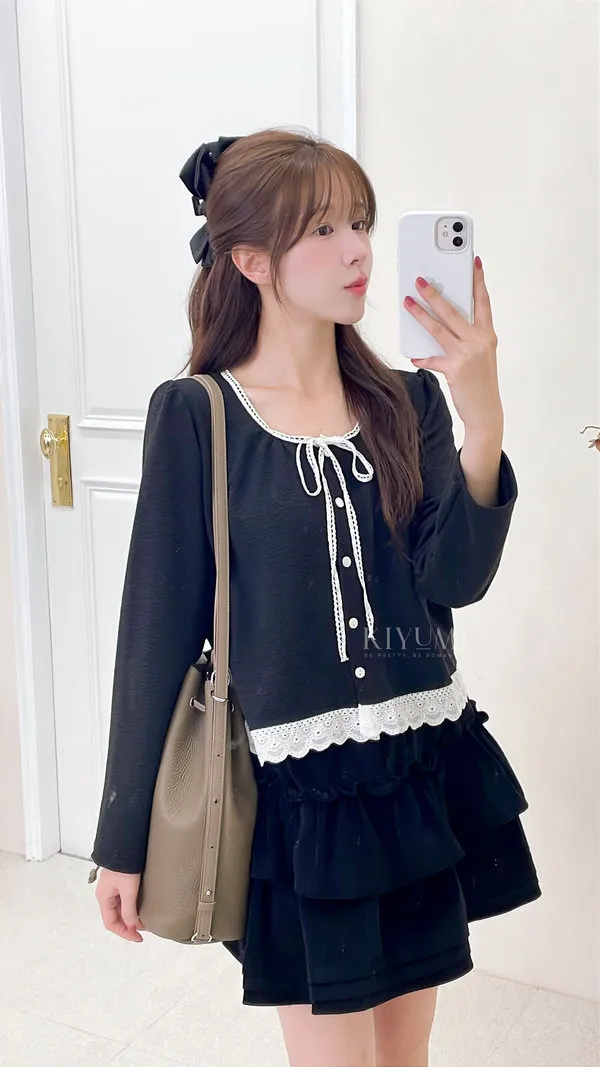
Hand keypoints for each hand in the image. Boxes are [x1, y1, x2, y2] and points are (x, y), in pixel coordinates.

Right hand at [95, 868, 145, 941]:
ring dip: (130, 917)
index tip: (138, 937)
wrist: (125, 844)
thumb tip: (132, 926)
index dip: (124, 933)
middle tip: (143, 931)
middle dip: (128, 926)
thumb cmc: (124, 865)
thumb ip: (129, 909)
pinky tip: (140, 908)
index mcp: (103, 898)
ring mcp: (112, 888)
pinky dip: (131, 907)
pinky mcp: (119, 881)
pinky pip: (123, 900)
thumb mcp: (128, 889)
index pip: (111, 923)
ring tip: (144, 921)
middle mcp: (106, 894)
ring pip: (120, 909)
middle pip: (115, 917)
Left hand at [404, 256, 503, 435]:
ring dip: (420, 314)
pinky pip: (432, 359)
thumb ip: (465, 339)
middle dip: (435, 293)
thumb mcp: (480, 356)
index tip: (474, 262)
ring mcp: (468, 354)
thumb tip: (441, 325)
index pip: (483, 302)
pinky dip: (422, 358)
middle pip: (453, 311)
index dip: (479, 281)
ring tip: (407, 302)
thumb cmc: (480, 382)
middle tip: (420, 280)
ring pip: (439, 328)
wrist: (486, 412)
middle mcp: (479, 341)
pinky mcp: (455, 369)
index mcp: (487, 335)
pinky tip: (414, 356)